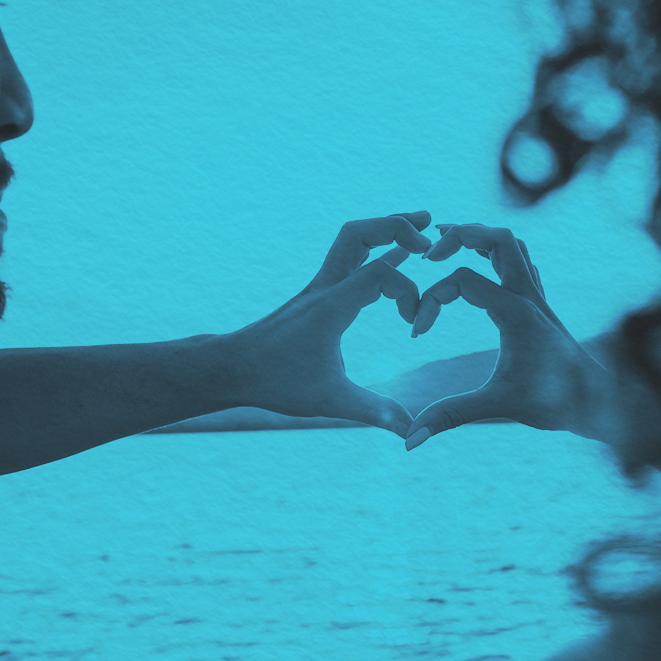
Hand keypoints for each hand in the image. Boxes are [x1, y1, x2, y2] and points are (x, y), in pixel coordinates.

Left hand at [223, 211, 433, 436]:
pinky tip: (394, 255)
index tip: (413, 328)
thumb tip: (411, 434)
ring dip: (386, 230)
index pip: (380, 272)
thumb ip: (375, 412)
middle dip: (396, 225)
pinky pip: (349, 259)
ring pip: (352, 238)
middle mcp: (325, 287)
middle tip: (429, 231)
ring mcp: (319, 287)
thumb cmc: (276, 382)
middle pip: (359, 232)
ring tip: (420, 227)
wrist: (231, 369)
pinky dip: (376, 251)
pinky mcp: (317, 295)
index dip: (409, 292)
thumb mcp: (330, 401)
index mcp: (331, 306)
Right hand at [404, 223, 615, 448]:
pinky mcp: (541, 306)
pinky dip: (497, 254)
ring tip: (448, 240)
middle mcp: (529, 295)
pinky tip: (481, 264)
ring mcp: (538, 297)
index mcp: (515, 311)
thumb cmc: (554, 402)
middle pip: (496, 237)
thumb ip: (451, 416)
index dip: (430, 300)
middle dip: (460, 236)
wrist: (598, 403)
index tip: (416, 333)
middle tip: (428, 250)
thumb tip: (409, 442)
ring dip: (480, 238)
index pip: (461, 280)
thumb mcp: (496, 406)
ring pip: (512, 244)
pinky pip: (521, 262)